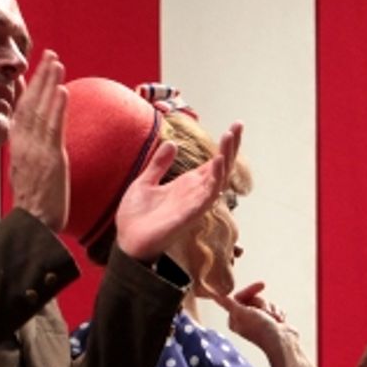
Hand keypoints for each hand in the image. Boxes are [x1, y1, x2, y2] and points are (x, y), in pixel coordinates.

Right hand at [7, 51, 68, 229]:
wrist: (35, 223)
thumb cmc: (37, 205)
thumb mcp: (31, 174)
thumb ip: (34, 155)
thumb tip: (42, 146)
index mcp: (19, 146)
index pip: (21, 110)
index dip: (27, 89)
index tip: (31, 70)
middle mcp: (24, 144)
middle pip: (30, 103)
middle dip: (40, 77)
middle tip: (50, 55)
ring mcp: (37, 149)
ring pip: (41, 109)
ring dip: (49, 84)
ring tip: (57, 62)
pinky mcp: (51, 158)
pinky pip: (53, 127)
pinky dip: (57, 107)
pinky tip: (62, 90)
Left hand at [115, 121, 241, 262]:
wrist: (127, 241)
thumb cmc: (136, 217)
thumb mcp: (145, 182)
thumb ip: (159, 165)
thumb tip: (171, 143)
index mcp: (188, 185)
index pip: (213, 162)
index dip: (225, 146)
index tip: (234, 127)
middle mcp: (196, 193)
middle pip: (221, 167)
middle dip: (231, 147)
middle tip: (238, 125)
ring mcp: (196, 204)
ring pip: (219, 179)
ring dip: (226, 157)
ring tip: (230, 137)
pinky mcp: (190, 215)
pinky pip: (208, 196)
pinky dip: (215, 179)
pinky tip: (218, 162)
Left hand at [216, 281, 296, 354]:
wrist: (283, 341)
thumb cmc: (261, 329)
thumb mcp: (241, 312)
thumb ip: (226, 302)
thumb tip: (211, 293)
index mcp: (235, 319)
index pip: (240, 297)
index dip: (251, 291)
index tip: (261, 285)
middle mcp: (246, 320)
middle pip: (254, 299)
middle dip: (263, 303)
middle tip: (266, 312)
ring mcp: (259, 321)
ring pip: (266, 303)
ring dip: (272, 309)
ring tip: (273, 319)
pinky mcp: (271, 322)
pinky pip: (275, 309)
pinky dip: (278, 313)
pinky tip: (279, 321)